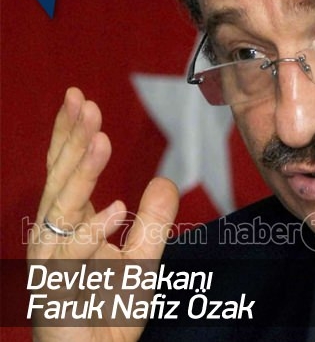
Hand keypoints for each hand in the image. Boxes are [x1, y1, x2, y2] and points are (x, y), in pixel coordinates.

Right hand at [28, 87, 179, 341]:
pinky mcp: (56, 292)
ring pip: (60, 210)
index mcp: (70, 225)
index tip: (79, 97)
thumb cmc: (111, 313)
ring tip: (100, 138)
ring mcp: (51, 264)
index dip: (69, 134)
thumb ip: (152, 221)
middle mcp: (54, 238)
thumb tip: (165, 179)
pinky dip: (93, 232)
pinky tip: (116, 208)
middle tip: (83, 101)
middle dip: (70, 140)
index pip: (66, 170)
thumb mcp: (141, 259)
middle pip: (59, 179)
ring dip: (81, 174)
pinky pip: (72, 258)